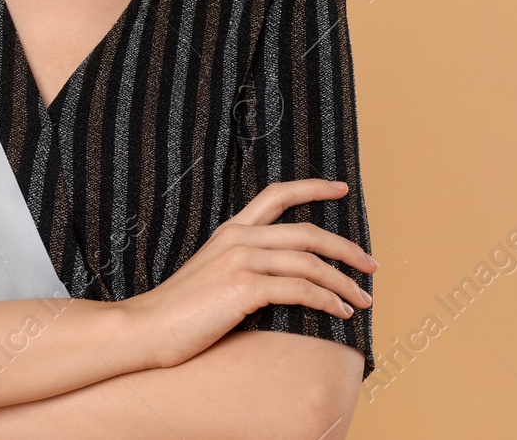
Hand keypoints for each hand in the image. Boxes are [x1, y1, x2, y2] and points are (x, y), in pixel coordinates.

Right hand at [119, 178, 377, 369]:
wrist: (145, 328)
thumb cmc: (179, 312)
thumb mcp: (212, 275)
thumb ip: (243, 264)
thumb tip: (283, 276)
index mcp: (231, 230)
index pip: (277, 195)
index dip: (313, 187)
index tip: (342, 188)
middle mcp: (238, 238)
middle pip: (308, 233)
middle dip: (347, 249)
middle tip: (371, 266)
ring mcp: (241, 260)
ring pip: (310, 264)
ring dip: (344, 283)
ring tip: (363, 299)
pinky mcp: (243, 287)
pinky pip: (301, 290)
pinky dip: (328, 300)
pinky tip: (340, 312)